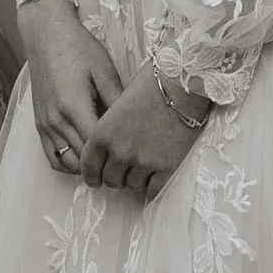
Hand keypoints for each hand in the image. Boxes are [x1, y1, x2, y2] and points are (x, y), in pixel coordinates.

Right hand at [22, 0, 123, 178]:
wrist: (46, 34)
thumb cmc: (78, 48)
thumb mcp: (104, 70)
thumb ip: (117, 100)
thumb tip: (133, 126)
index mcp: (74, 106)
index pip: (97, 148)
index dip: (116, 157)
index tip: (133, 157)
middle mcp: (56, 120)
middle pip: (83, 160)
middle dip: (104, 166)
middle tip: (125, 164)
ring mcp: (45, 124)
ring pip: (67, 163)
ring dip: (86, 168)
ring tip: (107, 161)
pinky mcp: (39, 124)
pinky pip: (52, 156)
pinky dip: (68, 163)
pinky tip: (86, 156)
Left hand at [80, 68, 212, 202]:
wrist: (183, 83)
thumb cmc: (151, 83)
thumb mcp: (118, 103)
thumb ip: (108, 129)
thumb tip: (109, 145)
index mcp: (102, 134)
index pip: (89, 168)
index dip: (92, 176)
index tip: (97, 178)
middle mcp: (119, 152)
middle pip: (110, 180)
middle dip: (116, 176)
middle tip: (125, 170)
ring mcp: (143, 162)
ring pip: (132, 185)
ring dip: (136, 178)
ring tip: (145, 165)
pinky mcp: (166, 167)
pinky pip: (153, 189)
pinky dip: (153, 183)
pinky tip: (157, 173)